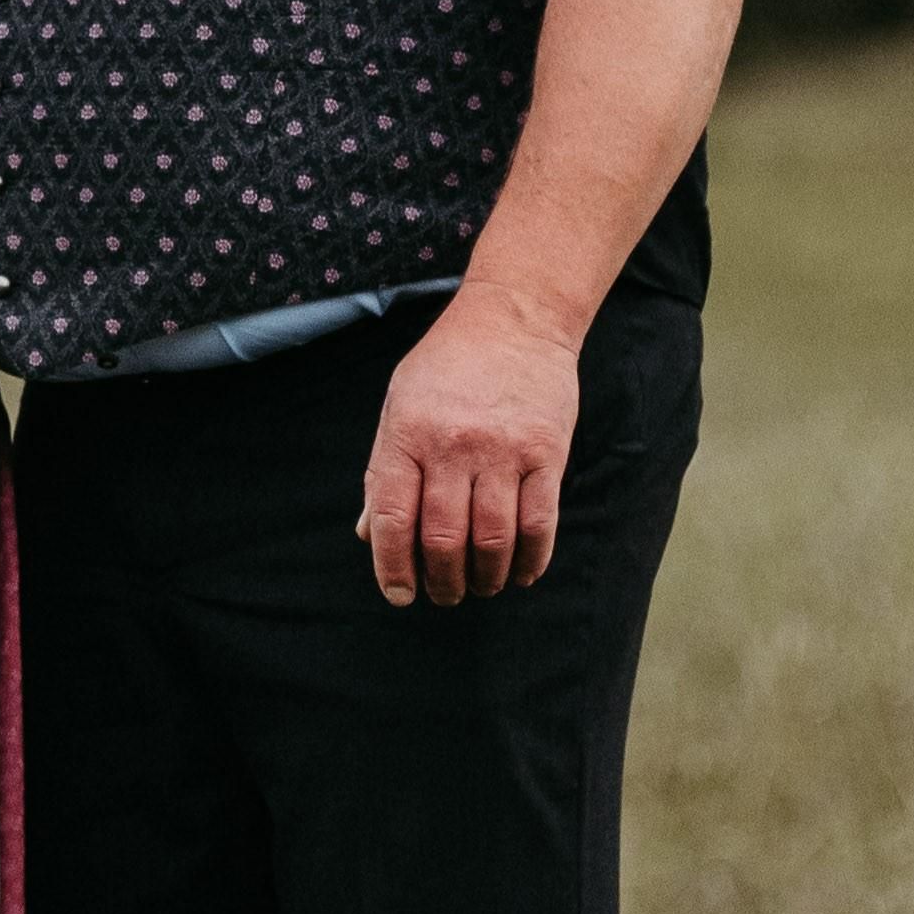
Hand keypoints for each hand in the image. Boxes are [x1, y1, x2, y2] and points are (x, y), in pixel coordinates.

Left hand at [357, 295, 581, 606]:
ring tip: (481, 587)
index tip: (399, 595)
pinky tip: (520, 574)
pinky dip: (530, 560)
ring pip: (492, 539)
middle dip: (442, 581)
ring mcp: (503, 449)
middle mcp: (452, 444)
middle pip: (444, 537)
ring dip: (485, 578)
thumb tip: (367, 534)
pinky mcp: (546, 451)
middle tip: (444, 595)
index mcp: (407, 434)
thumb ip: (382, 470)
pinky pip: (539, 522)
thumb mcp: (398, 406)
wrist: (514, 317)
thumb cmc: (447, 366)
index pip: (392, 516)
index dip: (392, 566)